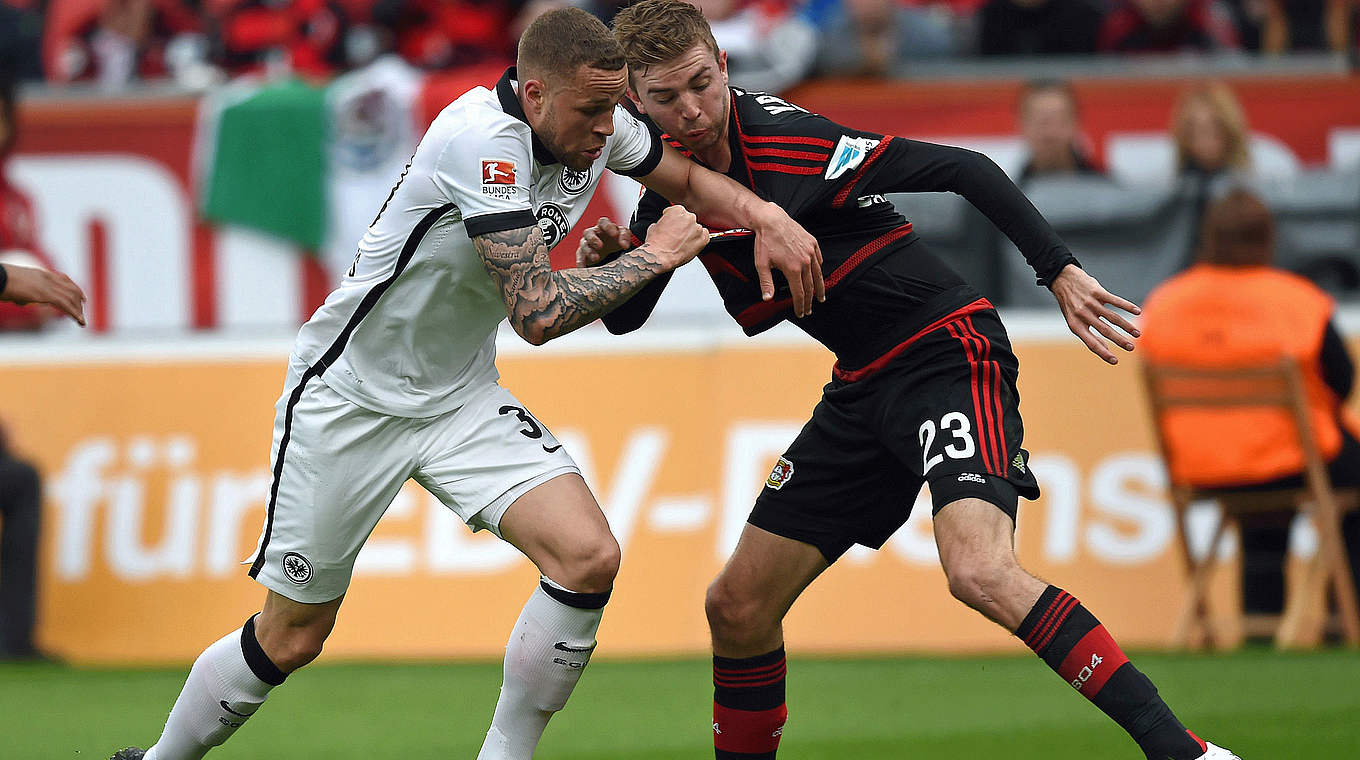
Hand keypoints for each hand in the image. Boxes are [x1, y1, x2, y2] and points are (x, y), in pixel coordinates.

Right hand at [1, 264, 87, 325]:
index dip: (75, 289)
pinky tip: (79, 321)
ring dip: (78, 310)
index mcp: (40, 273)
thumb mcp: (15, 286)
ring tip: (81, 321)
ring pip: (71, 297)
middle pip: (71, 289)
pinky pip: (65, 304)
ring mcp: (46, 285)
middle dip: (79, 301)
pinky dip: (75, 313)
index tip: (82, 298)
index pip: (64, 279)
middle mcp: (47, 278)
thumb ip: (23, 293)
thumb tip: (22, 301)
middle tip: (81, 313)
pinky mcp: (44, 294)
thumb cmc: (0, 282)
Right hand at [576, 217, 632, 267]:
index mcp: (603, 227)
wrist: (611, 253)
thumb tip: (625, 245)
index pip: (603, 222)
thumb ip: (625, 237)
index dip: (608, 227)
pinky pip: (580, 257)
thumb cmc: (615, 241)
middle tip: (600, 246)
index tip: (615, 234)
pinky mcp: (583, 254)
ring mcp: (587, 243)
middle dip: (594, 239)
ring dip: (589, 251)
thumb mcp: (623, 237)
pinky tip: (583, 267)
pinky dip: (581, 262)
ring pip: (584, 245)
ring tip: (596, 258)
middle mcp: (593, 234)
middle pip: (589, 232)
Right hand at [639, 206, 707, 270]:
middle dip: (683, 227)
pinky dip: (699, 240)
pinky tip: (691, 245)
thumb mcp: (654, 226)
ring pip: (696, 228)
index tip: (673, 225)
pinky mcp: (703, 239)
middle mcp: (689, 217)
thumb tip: (664, 225)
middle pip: (688, 220)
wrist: (660, 258)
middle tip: (677, 236)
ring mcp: (697, 228)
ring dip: (691, 234)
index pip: (679, 212)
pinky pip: (705, 236)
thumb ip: (663, 222)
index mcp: (678, 210)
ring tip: (682, 243)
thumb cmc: (656, 244)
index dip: (674, 220)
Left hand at [751, 202, 823, 317]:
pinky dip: (819, 269)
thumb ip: (766, 283)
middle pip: (810, 287)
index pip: (799, 293)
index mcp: (793, 268)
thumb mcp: (761, 264)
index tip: (800, 313)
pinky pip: (819, 259)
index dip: (800, 305)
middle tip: (809, 310)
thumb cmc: (765, 241)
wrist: (771, 220)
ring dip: (819, 288)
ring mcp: (811, 251)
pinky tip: (818, 275)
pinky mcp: (812, 243)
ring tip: (820, 297)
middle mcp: (805, 261)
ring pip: (818, 274)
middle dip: (809, 301)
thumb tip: (767, 299)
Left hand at [1050, 264, 1138, 364]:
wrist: (1062, 279)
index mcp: (1075, 325)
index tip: (1115, 361)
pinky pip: (1115, 301)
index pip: (1091, 343)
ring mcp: (1090, 303)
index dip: (1103, 353)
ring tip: (1137, 334)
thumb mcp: (1073, 320)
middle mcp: (1082, 315)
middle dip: (1119, 340)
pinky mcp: (1097, 291)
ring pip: (1112, 317)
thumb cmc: (1070, 304)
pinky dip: (1127, 306)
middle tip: (1132, 348)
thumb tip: (1104, 348)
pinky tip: (1137, 311)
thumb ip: (1087, 333)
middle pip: (1105, 330)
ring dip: (1126, 326)